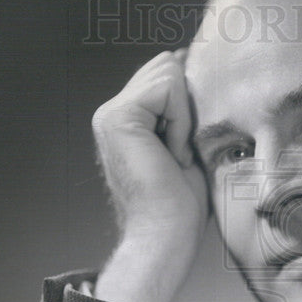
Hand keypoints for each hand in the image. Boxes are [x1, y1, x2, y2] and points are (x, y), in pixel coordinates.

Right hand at [92, 50, 208, 301]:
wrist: (167, 236)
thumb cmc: (183, 206)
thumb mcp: (187, 146)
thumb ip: (182, 109)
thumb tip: (191, 64)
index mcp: (125, 120)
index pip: (166, 75)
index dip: (190, 102)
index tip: (188, 148)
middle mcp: (111, 113)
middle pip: (167, 66)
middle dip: (188, 105)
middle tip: (183, 153)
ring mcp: (110, 114)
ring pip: (169, 73)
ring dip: (186, 116)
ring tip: (177, 155)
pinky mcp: (119, 117)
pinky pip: (167, 88)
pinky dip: (182, 120)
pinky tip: (174, 154)